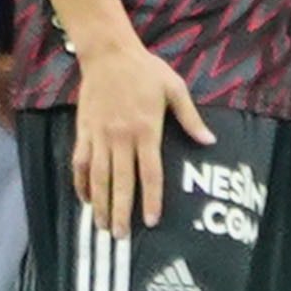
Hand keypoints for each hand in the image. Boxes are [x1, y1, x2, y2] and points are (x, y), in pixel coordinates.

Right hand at [71, 37, 212, 227]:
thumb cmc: (146, 70)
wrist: (108, 53)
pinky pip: (81, 162)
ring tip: (100, 226)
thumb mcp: (175, 89)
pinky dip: (81, 182)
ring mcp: (100, 135)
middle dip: (120, 211)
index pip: (150, 173)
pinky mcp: (84, 130)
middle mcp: (121, 137)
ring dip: (99, 204)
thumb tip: (209, 141)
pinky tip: (83, 199)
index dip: (150, 199)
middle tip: (121, 236)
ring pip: (98, 177)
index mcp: (146, 130)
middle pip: (121, 182)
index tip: (150, 221)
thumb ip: (191, 118)